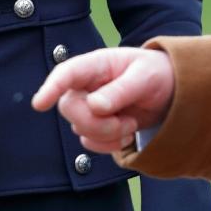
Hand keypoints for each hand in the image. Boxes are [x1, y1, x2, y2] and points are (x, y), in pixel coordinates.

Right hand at [32, 47, 175, 153]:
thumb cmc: (157, 74)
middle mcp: (85, 85)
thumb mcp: (146, 77)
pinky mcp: (94, 126)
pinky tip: (126, 135)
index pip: (66, 73)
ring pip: (80, 129)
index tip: (40, 104)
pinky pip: (89, 142)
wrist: (170, 92)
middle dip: (98, 123)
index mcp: (96, 65)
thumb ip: (121, 90)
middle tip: (128, 123)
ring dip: (109, 134)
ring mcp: (87, 107)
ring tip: (131, 123)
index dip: (51, 88)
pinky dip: (109, 145)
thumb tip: (95, 106)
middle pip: (70, 109)